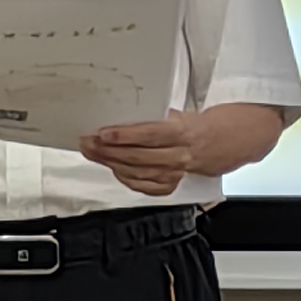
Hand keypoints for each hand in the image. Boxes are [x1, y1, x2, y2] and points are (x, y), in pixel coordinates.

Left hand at [79, 111, 201, 198]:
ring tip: (92, 153)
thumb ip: (151, 117)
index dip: (124, 136)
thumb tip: (119, 115)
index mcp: (180, 133)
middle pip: (137, 157)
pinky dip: (124, 177)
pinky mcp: (169, 186)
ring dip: (111, 163)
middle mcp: (178, 156)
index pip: (149, 135)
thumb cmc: (188, 126)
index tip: (102, 133)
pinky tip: (112, 167)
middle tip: (88, 143)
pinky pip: (141, 186)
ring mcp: (173, 174)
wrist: (213, 145)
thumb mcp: (175, 115)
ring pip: (136, 173)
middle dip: (109, 151)